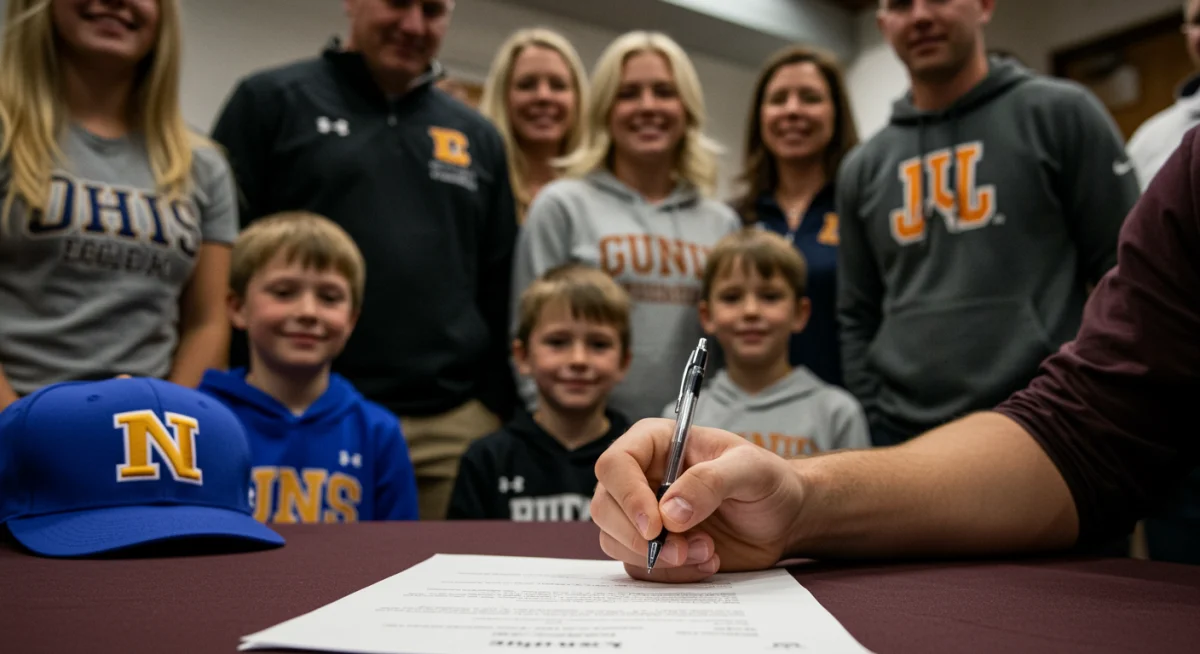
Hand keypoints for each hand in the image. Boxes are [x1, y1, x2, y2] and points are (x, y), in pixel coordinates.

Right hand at [591, 418, 806, 582]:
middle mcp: (641, 477)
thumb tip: (670, 511)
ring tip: (706, 551)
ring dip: (658, 558)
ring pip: (615, 540)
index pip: (614, 464)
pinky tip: (706, 562)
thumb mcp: (749, 470)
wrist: (784, 518)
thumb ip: (710, 481)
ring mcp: (643, 514)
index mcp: (655, 443)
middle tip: (683, 549)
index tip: (655, 526)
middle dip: (640, 537)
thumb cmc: (767, 481)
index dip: (627, 496)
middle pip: (605, 507)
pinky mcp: (653, 546)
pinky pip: (638, 566)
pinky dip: (670, 573)